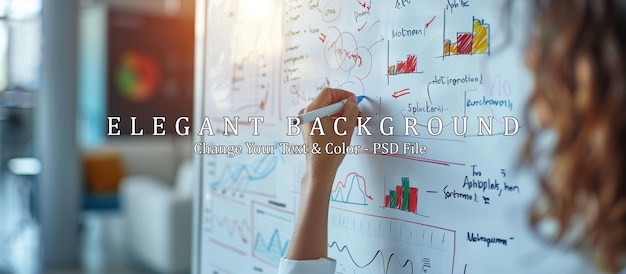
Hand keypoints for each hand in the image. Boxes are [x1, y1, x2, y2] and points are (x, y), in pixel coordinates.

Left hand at [285, 88, 358, 260]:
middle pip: (327, 100)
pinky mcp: (309, 129)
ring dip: (341, 113)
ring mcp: (306, 122)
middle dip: (344, 105)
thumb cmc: (330, 151)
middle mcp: (306, 114)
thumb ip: (351, 109)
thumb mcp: (345, 127)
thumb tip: (352, 100)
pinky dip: (335, 119)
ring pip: (326, 110)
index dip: (344, 94)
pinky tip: (346, 126)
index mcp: (311, 111)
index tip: (354, 100)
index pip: (329, 92)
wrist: (319, 170)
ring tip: (355, 120)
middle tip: (357, 111)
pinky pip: (323, 118)